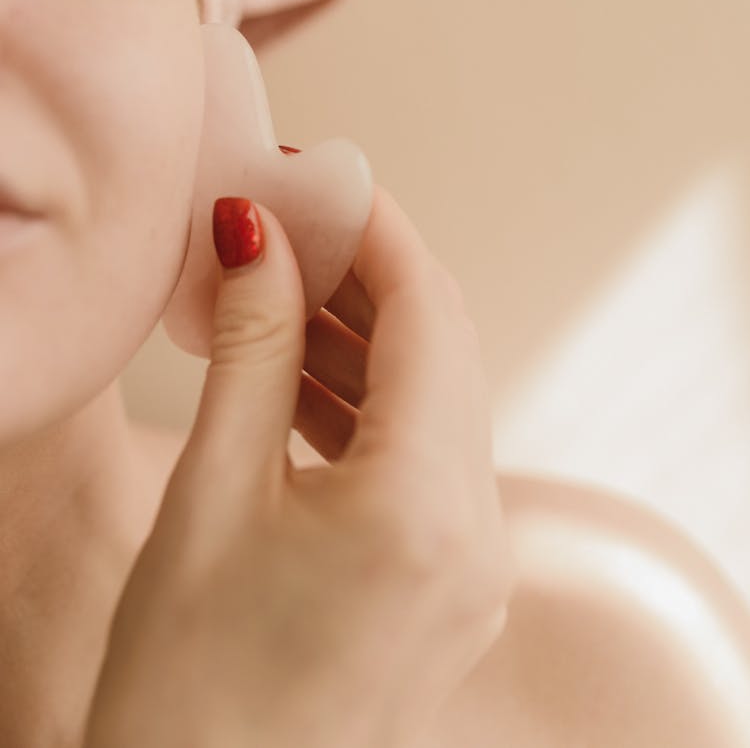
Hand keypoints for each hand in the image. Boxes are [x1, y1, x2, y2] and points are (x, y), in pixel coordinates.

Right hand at [83, 184, 515, 747]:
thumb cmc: (187, 691)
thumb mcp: (210, 493)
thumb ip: (252, 346)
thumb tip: (260, 235)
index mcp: (424, 506)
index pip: (427, 312)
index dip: (375, 231)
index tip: (321, 181)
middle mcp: (475, 533)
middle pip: (443, 349)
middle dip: (371, 275)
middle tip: (293, 227)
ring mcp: (473, 566)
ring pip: (437, 402)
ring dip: (368, 338)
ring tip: (287, 292)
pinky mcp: (451, 586)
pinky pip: (427, 459)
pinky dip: (373, 405)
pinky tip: (305, 376)